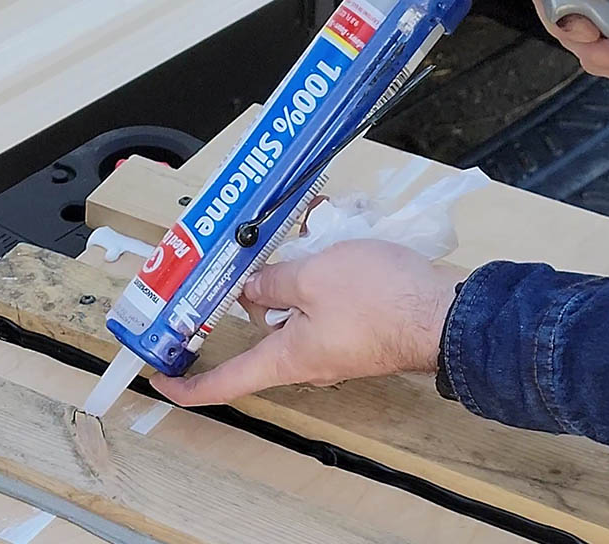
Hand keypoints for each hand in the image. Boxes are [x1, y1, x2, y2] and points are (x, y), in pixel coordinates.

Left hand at [149, 240, 461, 406]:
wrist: (449, 312)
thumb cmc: (380, 300)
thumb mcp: (313, 277)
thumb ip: (274, 281)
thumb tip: (251, 289)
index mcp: (287, 356)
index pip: (226, 382)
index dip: (189, 385)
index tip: (159, 378)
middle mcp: (306, 356)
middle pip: (257, 331)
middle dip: (241, 292)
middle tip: (224, 258)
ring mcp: (334, 340)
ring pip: (292, 303)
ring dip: (284, 267)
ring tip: (280, 225)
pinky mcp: (358, 323)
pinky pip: (323, 295)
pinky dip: (316, 264)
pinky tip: (322, 224)